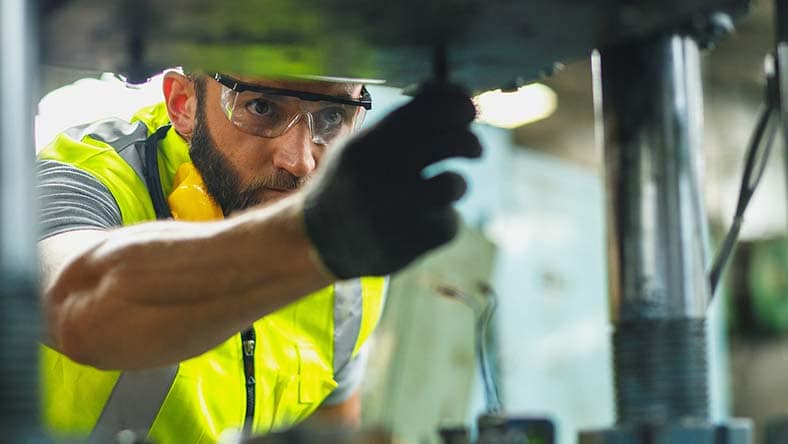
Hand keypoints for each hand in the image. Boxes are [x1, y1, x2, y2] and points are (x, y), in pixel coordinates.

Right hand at [303, 83, 481, 278]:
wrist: (316, 241)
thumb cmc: (347, 184)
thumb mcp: (357, 145)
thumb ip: (397, 123)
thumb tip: (450, 95)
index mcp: (368, 144)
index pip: (428, 110)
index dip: (457, 104)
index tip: (467, 110)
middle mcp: (380, 174)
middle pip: (450, 143)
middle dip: (470, 142)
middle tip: (474, 149)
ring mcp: (395, 211)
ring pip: (454, 184)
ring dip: (456, 183)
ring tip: (446, 187)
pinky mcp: (409, 244)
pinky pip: (450, 223)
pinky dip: (445, 220)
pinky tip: (427, 220)